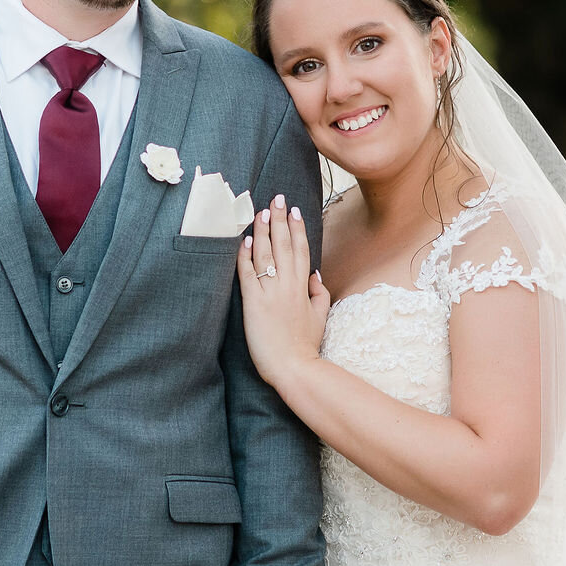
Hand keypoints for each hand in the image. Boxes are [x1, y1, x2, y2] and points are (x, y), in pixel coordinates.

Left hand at [237, 194, 329, 387]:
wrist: (293, 367)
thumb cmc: (306, 345)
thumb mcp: (320, 317)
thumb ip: (319, 293)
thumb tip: (315, 274)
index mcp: (304, 287)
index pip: (302, 250)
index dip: (297, 228)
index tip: (293, 210)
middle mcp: (288, 285)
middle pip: (284, 244)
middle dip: (279, 219)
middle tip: (276, 198)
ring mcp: (270, 293)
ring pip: (266, 254)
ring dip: (262, 230)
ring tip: (260, 210)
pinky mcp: (253, 303)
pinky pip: (248, 273)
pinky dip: (246, 256)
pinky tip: (245, 240)